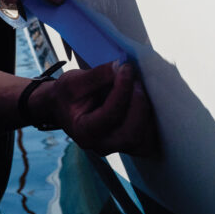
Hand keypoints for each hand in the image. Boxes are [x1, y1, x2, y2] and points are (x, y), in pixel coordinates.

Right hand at [35, 61, 158, 156]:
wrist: (63, 108)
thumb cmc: (67, 95)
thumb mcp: (73, 82)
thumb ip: (98, 75)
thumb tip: (121, 66)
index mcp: (84, 132)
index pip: (110, 115)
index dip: (122, 90)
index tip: (126, 68)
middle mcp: (101, 145)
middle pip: (131, 133)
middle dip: (138, 104)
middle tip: (135, 80)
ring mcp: (116, 148)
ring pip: (143, 139)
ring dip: (146, 112)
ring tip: (139, 89)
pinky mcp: (128, 144)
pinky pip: (148, 140)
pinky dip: (151, 121)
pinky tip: (143, 100)